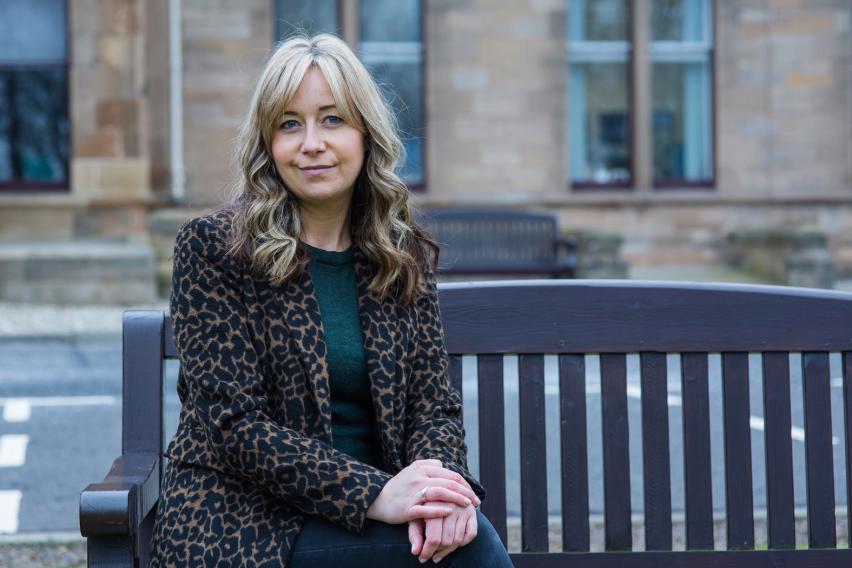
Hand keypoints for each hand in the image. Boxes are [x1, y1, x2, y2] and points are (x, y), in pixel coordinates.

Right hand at [366, 459, 480, 524]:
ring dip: (456, 499)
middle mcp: (418, 479)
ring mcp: (412, 494)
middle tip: (476, 502)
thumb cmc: (398, 486)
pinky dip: (439, 510)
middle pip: (448, 482)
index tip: (473, 494)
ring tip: (467, 506)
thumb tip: (443, 464)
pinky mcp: (407, 509)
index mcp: (422, 469)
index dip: (465, 484)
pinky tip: (450, 512)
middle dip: (466, 492)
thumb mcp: (411, 470)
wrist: (377, 500)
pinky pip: (425, 509)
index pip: (450, 474)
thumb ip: (428, 464)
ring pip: (439, 493)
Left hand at [408, 503, 476, 562]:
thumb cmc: (423, 506)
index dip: (427, 551)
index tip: (422, 558)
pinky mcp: (472, 511)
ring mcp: (463, 508)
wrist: (439, 488)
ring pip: (458, 539)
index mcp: (434, 505)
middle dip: (437, 552)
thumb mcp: (415, 516)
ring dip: (448, 550)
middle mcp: (450, 505)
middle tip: (431, 556)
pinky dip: (463, 542)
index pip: (434, 538)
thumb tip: (415, 551)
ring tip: (439, 553)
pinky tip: (454, 544)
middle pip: (446, 540)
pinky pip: (471, 534)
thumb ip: (414, 533)